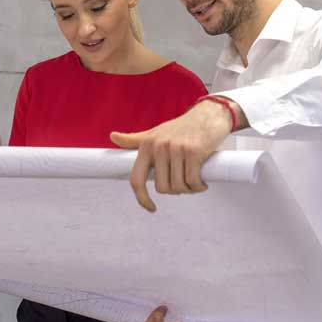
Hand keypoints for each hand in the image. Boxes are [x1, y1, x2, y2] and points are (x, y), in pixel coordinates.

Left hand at [110, 99, 242, 211]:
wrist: (209, 114)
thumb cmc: (182, 127)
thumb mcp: (155, 132)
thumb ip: (135, 139)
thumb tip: (113, 136)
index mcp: (146, 145)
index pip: (136, 178)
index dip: (141, 198)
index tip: (151, 208)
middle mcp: (158, 147)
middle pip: (162, 187)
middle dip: (175, 190)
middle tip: (185, 182)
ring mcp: (175, 149)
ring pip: (178, 186)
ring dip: (189, 189)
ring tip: (195, 180)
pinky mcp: (193, 152)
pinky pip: (192, 181)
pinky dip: (199, 186)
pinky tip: (202, 182)